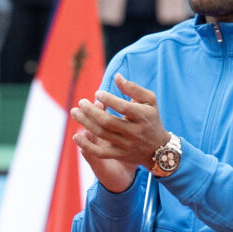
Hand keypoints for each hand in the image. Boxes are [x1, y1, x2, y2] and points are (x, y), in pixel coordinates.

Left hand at [70, 76, 163, 190]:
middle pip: (108, 122)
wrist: (158, 148)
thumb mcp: (149, 101)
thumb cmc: (150, 118)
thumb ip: (133, 88)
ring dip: (85, 123)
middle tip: (80, 102)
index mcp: (142, 116)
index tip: (97, 93)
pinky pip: (100, 153)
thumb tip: (116, 76)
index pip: (122, 107)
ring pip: (102, 134)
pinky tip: (76, 136)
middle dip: (91, 111)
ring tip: (75, 112)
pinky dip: (87, 146)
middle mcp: (134, 132)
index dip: (108, 99)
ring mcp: (126, 145)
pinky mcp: (119, 155)